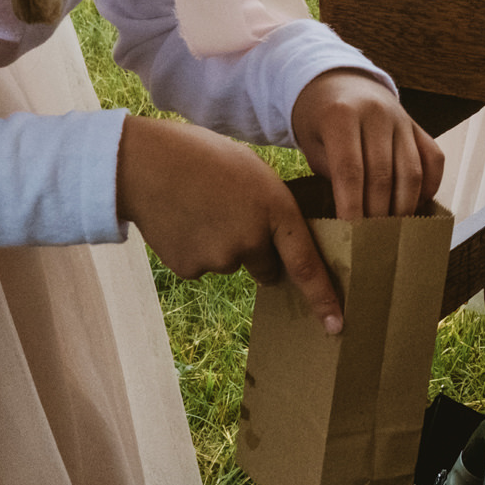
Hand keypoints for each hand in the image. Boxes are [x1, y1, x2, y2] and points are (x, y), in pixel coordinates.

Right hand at [117, 115, 343, 333]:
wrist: (147, 164)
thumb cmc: (205, 158)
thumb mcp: (255, 173)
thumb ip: (272, 208)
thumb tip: (278, 243)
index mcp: (276, 210)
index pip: (307, 263)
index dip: (323, 298)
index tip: (337, 325)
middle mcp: (252, 240)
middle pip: (267, 266)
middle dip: (258, 252)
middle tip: (232, 214)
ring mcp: (219, 259)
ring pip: (230, 262)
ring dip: (222, 245)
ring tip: (202, 208)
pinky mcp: (191, 269)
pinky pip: (202, 266)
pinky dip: (195, 250)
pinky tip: (182, 222)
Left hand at [290, 70, 444, 220]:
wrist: (338, 82)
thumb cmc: (319, 122)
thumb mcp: (313, 145)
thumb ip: (332, 177)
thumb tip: (349, 225)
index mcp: (341, 116)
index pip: (350, 171)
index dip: (352, 206)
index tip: (351, 234)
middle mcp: (376, 114)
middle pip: (383, 175)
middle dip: (377, 213)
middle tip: (372, 242)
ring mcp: (402, 118)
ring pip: (411, 171)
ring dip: (403, 206)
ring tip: (393, 231)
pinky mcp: (418, 125)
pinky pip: (434, 159)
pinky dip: (430, 186)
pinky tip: (417, 206)